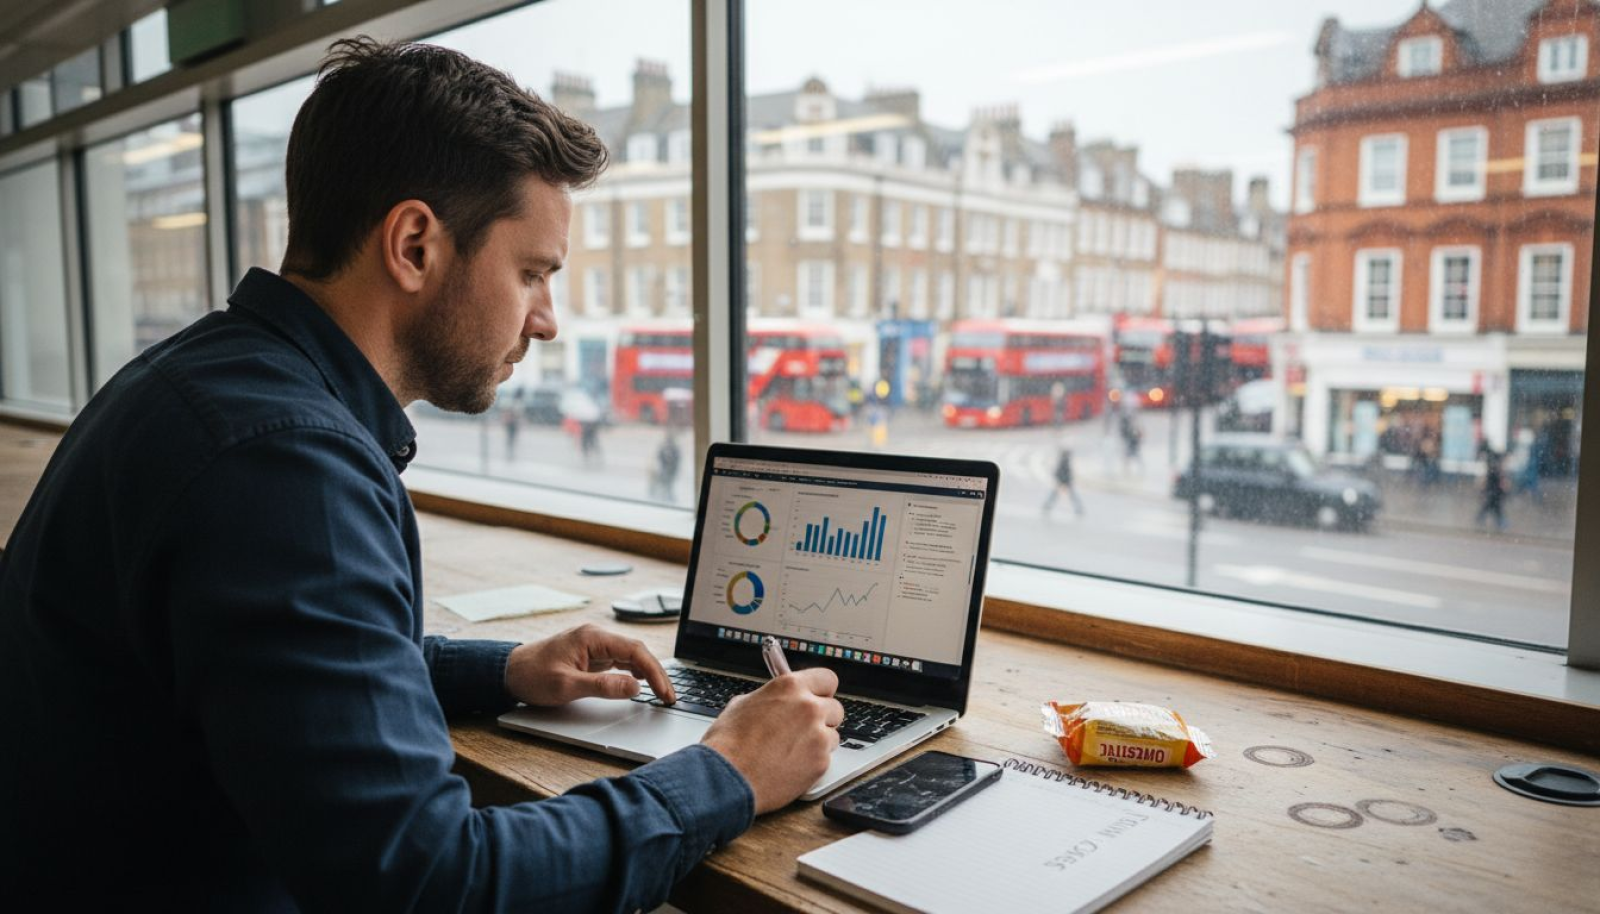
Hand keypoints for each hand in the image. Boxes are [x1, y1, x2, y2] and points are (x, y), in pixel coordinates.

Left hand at [504, 623, 675, 706]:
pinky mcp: (590, 655)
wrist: (508, 672)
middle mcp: (596, 637)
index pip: (634, 650)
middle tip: (669, 696)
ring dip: (647, 673)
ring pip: (630, 656)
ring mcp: (594, 645)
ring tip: (661, 692)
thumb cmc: (532, 676)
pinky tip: (640, 683)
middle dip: (656, 673)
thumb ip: (603, 686)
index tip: (664, 691)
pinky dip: (633, 672)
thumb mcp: (567, 686)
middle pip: (637, 652)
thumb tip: (635, 687)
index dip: (654, 671)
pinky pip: (619, 661)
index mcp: (592, 637)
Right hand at [700, 668, 842, 813]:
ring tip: (793, 751)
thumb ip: (772, 699)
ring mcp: (818, 735)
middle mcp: (809, 707)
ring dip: (819, 742)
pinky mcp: (821, 762)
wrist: (726, 778)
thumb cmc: (728, 744)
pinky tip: (791, 766)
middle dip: (822, 718)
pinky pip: (826, 758)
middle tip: (804, 729)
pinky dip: (813, 763)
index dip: (821, 691)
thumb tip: (779, 701)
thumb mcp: (744, 704)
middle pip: (835, 708)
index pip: (827, 679)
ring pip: (833, 735)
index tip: (817, 697)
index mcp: (790, 687)